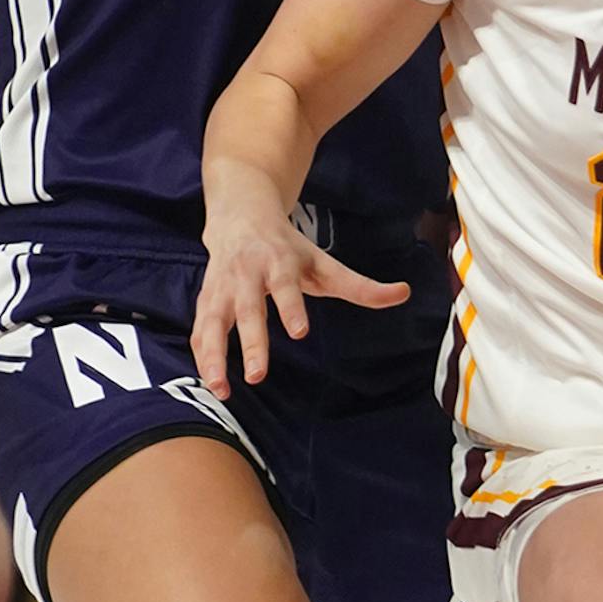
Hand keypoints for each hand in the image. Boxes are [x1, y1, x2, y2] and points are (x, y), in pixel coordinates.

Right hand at [193, 194, 408, 398]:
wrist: (240, 215)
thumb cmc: (288, 247)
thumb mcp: (324, 261)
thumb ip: (360, 284)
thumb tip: (404, 293)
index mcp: (279, 262)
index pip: (286, 286)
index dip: (291, 307)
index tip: (299, 332)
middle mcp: (247, 274)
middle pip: (247, 309)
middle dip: (251, 342)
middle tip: (256, 375)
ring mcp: (221, 286)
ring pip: (213, 322)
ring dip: (213, 355)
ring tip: (220, 387)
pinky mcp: (205, 298)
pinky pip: (199, 329)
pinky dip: (201, 355)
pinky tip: (210, 382)